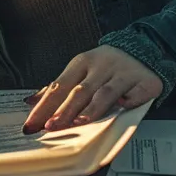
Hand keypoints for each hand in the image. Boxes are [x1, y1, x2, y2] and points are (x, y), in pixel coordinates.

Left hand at [22, 45, 162, 133]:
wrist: (143, 49)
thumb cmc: (105, 66)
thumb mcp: (80, 71)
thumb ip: (58, 88)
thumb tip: (31, 102)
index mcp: (82, 62)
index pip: (60, 86)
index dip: (45, 106)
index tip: (32, 123)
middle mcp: (102, 66)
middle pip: (80, 91)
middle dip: (64, 110)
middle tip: (51, 126)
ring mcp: (124, 73)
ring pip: (105, 93)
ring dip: (92, 108)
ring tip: (79, 122)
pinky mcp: (144, 81)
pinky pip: (136, 94)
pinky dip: (129, 102)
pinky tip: (122, 108)